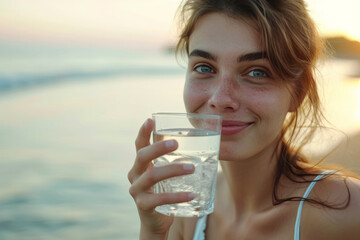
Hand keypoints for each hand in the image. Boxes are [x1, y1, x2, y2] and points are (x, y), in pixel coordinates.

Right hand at [128, 118, 194, 238]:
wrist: (155, 220)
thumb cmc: (163, 192)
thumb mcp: (164, 176)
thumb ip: (172, 162)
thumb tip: (202, 144)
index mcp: (140, 164)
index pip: (139, 145)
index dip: (143, 132)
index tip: (150, 120)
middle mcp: (134, 174)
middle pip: (142, 156)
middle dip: (158, 148)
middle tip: (176, 143)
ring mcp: (137, 190)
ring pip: (152, 176)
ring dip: (172, 170)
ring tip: (191, 168)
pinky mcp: (143, 205)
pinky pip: (160, 199)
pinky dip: (177, 196)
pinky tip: (192, 195)